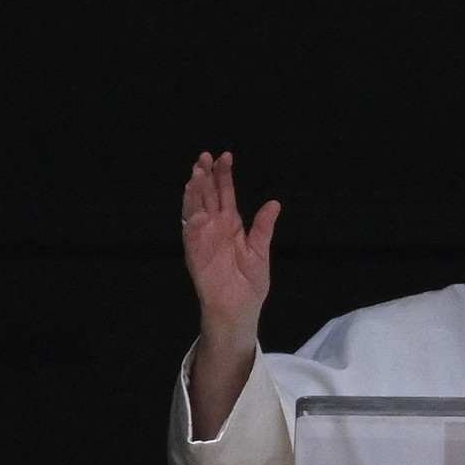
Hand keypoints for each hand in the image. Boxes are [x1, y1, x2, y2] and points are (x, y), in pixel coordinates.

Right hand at [181, 151, 280, 347]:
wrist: (238, 309)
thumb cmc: (250, 284)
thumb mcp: (260, 252)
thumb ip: (263, 227)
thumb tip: (274, 203)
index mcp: (232, 224)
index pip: (226, 194)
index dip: (224, 175)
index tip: (225, 156)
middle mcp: (214, 227)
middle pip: (208, 195)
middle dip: (205, 175)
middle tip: (204, 156)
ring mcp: (203, 238)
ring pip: (195, 208)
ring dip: (194, 191)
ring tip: (196, 173)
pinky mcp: (194, 252)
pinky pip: (190, 231)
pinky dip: (191, 217)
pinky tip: (195, 202)